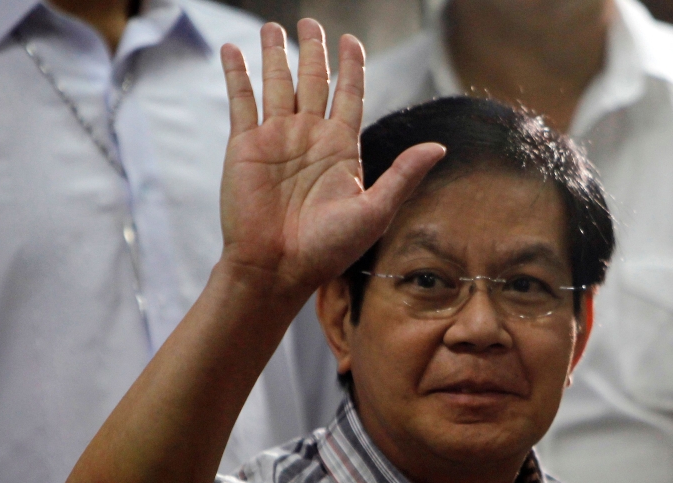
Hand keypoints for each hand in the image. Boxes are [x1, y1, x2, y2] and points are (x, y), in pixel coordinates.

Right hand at [218, 20, 444, 298]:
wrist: (277, 269)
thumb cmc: (327, 250)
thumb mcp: (374, 211)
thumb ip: (403, 176)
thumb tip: (438, 148)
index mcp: (341, 149)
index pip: (349, 95)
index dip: (351, 67)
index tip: (351, 41)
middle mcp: (309, 139)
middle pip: (313, 81)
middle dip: (313, 51)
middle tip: (311, 22)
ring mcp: (276, 139)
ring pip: (277, 83)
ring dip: (276, 54)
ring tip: (274, 26)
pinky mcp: (245, 146)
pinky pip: (241, 101)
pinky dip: (238, 74)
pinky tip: (234, 49)